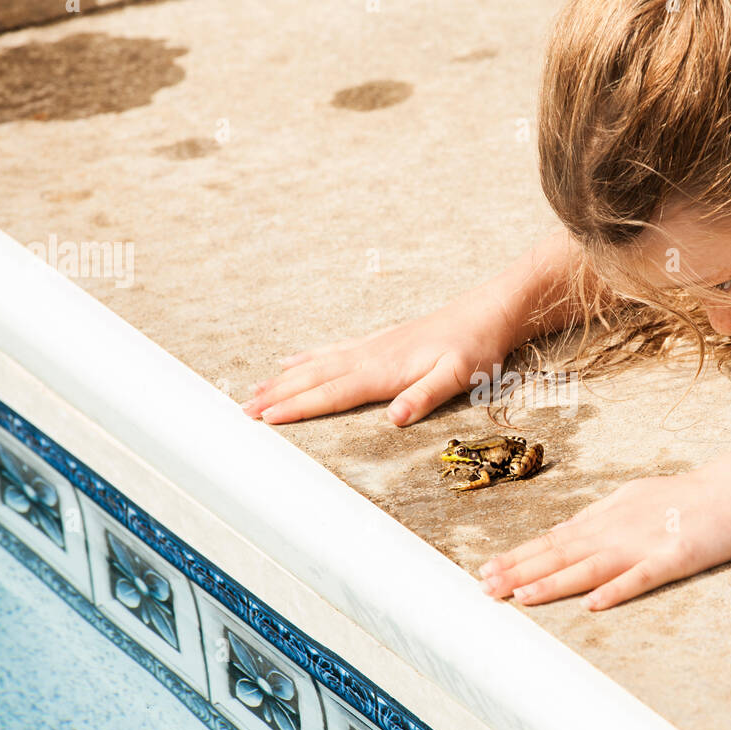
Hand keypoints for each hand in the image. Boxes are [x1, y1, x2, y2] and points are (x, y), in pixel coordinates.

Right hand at [241, 296, 518, 424]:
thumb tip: (394, 418)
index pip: (333, 393)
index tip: (266, 418)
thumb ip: (425, 396)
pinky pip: (331, 351)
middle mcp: (370, 356)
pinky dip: (306, 358)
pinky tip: (290, 360)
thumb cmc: (476, 347)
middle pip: (314, 378)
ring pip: (316, 364)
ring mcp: (372, 346)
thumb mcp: (459, 376)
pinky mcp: (379, 341)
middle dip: (277, 395)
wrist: (488, 311)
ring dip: (283, 379)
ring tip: (253, 390)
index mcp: (384, 370)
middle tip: (241, 410)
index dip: (298, 407)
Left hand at [477, 465, 730, 610]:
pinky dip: (616, 591)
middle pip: (561, 553)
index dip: (518, 555)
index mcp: (607, 516)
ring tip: (521, 596)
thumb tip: (565, 532)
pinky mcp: (675, 559)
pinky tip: (592, 605)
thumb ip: (599, 518)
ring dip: (554, 582)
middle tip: (484, 588)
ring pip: (591, 566)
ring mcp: (645, 544)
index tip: (486, 570)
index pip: (553, 539)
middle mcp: (617, 529)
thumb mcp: (633, 499)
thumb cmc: (685, 496)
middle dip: (520, 570)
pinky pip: (642, 578)